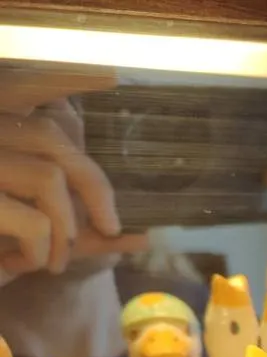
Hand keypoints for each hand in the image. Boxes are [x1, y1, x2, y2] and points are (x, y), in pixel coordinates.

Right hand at [0, 68, 146, 285]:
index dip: (61, 80)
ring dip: (66, 226)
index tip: (110, 74)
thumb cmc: (2, 253)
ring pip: (48, 177)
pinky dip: (42, 249)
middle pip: (51, 137)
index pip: (22, 88)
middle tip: (111, 227)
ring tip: (55, 259)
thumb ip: (88, 236)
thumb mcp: (45, 242)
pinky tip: (27, 265)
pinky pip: (32, 220)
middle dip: (93, 185)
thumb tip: (145, 237)